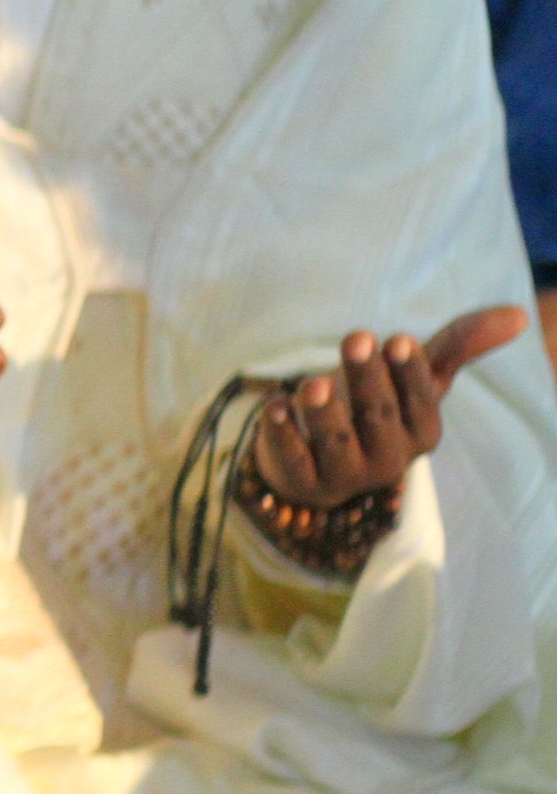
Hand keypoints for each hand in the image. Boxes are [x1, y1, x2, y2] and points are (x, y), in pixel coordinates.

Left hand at [248, 307, 526, 510]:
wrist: (320, 462)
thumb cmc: (375, 408)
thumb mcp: (414, 378)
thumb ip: (457, 347)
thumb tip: (519, 314)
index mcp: (421, 432)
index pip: (420, 402)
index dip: (409, 372)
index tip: (399, 339)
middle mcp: (388, 457)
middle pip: (376, 415)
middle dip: (367, 377)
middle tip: (356, 337)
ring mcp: (344, 473)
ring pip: (334, 440)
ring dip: (324, 411)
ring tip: (312, 382)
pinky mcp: (302, 479)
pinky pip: (293, 458)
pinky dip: (282, 433)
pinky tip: (274, 405)